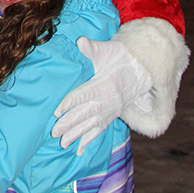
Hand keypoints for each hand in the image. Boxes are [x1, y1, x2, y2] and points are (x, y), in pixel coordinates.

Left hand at [52, 35, 151, 155]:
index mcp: (103, 85)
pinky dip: (89, 141)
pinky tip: (79, 151)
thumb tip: (80, 41)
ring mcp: (109, 111)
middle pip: (85, 114)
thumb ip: (92, 48)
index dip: (69, 103)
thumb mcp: (107, 50)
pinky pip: (99, 130)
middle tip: (54, 132)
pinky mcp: (111, 116)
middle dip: (69, 124)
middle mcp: (107, 101)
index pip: (83, 95)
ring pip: (91, 125)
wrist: (139, 69)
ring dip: (76, 135)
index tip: (56, 111)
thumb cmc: (119, 58)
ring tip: (62, 143)